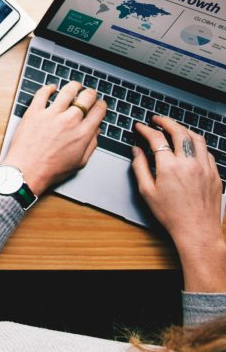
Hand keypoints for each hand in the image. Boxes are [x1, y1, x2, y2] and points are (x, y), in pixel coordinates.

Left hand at [2, 82, 106, 194]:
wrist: (27, 171)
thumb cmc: (51, 170)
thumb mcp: (79, 163)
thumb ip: (91, 145)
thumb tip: (96, 131)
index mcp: (82, 133)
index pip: (98, 111)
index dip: (101, 105)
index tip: (99, 104)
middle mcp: (69, 121)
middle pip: (86, 97)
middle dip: (91, 93)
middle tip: (89, 94)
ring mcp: (51, 114)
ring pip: (67, 91)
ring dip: (74, 86)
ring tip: (75, 86)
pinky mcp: (35, 111)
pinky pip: (43, 93)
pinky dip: (48, 88)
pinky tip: (51, 88)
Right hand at [132, 117, 222, 250]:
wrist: (198, 232)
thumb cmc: (172, 215)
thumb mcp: (147, 192)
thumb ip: (139, 167)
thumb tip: (136, 151)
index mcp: (170, 167)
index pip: (156, 138)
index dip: (146, 129)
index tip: (140, 127)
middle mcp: (189, 164)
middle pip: (178, 131)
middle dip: (166, 121)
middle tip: (157, 119)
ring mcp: (205, 168)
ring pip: (196, 138)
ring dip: (183, 129)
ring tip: (175, 128)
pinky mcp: (215, 175)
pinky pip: (207, 152)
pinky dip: (197, 145)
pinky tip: (191, 147)